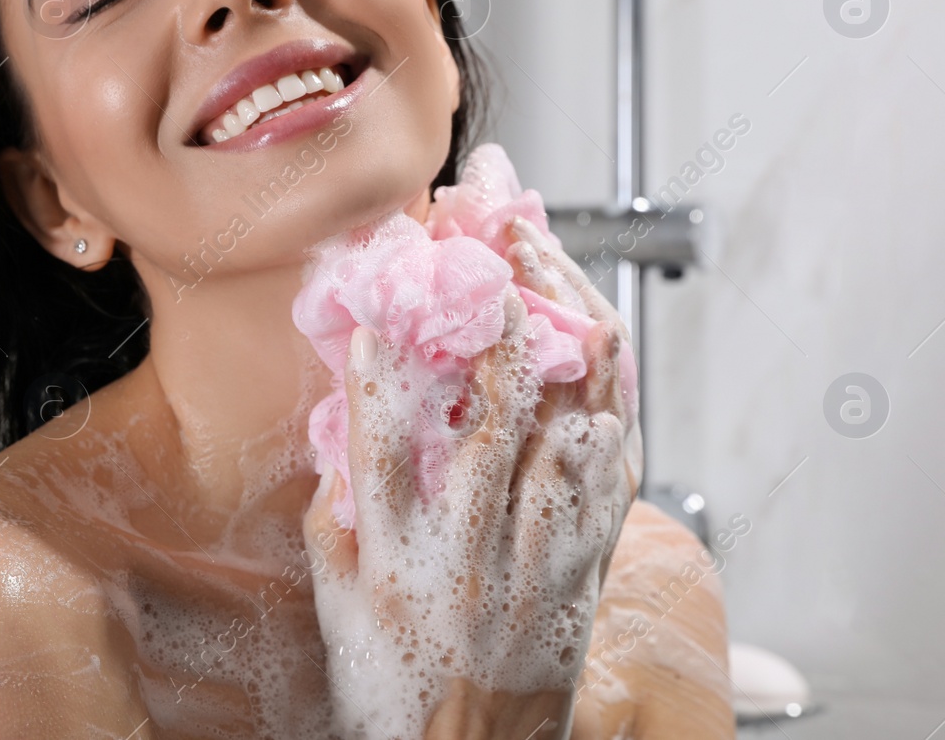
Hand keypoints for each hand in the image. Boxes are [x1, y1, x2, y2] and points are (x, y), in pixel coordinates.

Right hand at [304, 216, 636, 739]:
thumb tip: (342, 442)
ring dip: (563, 348)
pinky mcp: (584, 572)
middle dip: (499, 327)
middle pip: (494, 421)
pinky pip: (609, 480)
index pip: (385, 447)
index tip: (375, 319)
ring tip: (556, 279)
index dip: (379, 373)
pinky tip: (601, 365)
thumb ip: (335, 521)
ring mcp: (537, 560)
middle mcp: (473, 552)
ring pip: (565, 435)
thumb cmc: (399, 685)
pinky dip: (606, 411)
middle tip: (496, 260)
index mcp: (399, 558)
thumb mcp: (339, 607)